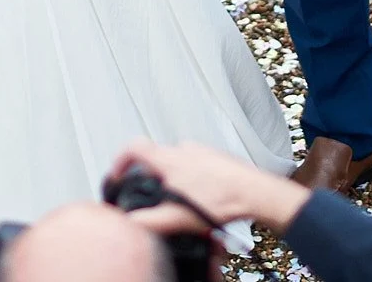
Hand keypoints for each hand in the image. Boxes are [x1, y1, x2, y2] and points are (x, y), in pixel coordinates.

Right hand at [108, 139, 310, 235]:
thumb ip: (148, 221)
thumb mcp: (178, 217)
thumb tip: (129, 224)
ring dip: (172, 178)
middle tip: (151, 195)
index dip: (119, 160)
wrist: (254, 192)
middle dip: (149, 177)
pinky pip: (194, 164)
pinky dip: (191, 178)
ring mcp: (201, 150)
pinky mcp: (215, 157)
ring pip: (176, 161)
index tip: (117, 173)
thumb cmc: (223, 199)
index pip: (134, 148)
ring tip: (180, 199)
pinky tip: (200, 197)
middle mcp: (184, 149)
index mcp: (170, 159)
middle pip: (155, 157)